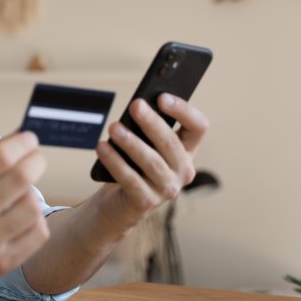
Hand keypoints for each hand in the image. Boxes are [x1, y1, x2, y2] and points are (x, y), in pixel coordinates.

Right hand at [0, 132, 50, 289]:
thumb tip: (22, 136)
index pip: (0, 157)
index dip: (22, 143)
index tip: (29, 139)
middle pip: (21, 178)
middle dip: (36, 162)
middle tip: (35, 159)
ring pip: (33, 206)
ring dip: (31, 194)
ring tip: (19, 195)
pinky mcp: (1, 263)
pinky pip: (39, 234)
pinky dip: (35, 221)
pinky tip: (21, 218)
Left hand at [93, 94, 208, 231]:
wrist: (120, 203)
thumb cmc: (134, 165)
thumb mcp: (143, 144)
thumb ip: (144, 128)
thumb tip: (138, 106)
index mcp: (187, 151)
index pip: (198, 127)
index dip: (184, 111)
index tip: (163, 97)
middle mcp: (183, 171)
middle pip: (171, 143)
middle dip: (152, 123)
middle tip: (135, 105)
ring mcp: (167, 189)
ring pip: (151, 162)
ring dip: (131, 142)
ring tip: (113, 127)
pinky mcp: (146, 202)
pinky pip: (130, 179)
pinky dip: (115, 162)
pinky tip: (102, 148)